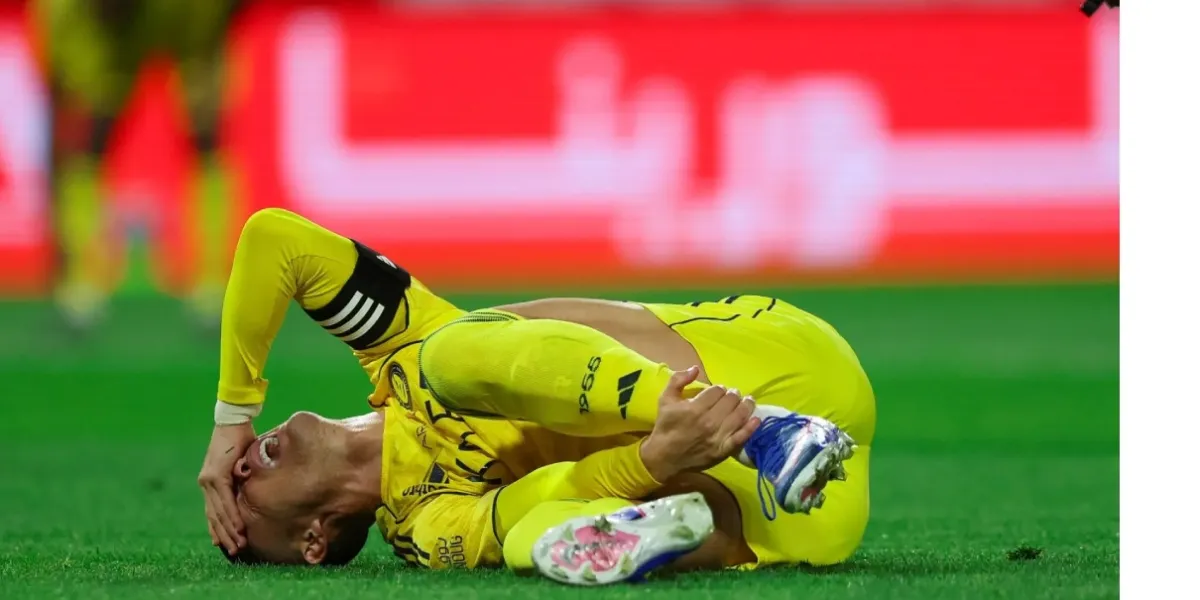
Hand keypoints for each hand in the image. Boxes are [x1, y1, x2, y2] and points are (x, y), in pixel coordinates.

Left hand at [197, 422, 254, 552]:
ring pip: (218, 512)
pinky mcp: (216, 476)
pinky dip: (232, 516)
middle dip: (225, 535)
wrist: (234, 419)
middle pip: (214, 516)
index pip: (212, 510)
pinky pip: (224, 502)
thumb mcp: (241, 463)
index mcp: (209, 481)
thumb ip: (242, 477)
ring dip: (229, 531)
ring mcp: (209, 480)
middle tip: (235, 552)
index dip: (218, 528)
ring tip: (239, 546)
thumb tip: (252, 487)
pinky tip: (238, 528)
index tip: (225, 544)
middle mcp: (206, 482)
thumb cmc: (240, 437)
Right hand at [639, 366, 759, 481]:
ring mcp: (718, 436)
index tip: (718, 391)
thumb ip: (678, 380)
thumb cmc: (666, 426)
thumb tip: (695, 368)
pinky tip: (756, 419)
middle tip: (733, 395)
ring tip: (748, 401)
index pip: (717, 390)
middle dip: (733, 395)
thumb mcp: (665, 399)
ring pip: (740, 415)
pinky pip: (742, 436)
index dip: (719, 388)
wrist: (664, 457)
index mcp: (695, 407)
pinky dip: (751, 427)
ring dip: (746, 405)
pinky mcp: (723, 450)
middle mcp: (709, 421)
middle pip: (731, 400)